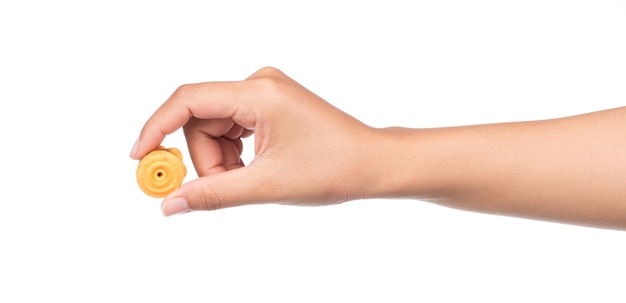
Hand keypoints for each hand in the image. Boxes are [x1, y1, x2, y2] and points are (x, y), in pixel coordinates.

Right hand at [131, 67, 378, 215]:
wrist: (372, 163)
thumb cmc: (333, 168)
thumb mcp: (267, 185)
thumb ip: (214, 194)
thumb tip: (170, 203)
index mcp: (259, 93)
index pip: (189, 100)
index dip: (157, 127)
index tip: (140, 158)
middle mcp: (259, 84)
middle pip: (200, 120)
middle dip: (204, 160)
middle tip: (222, 189)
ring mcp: (264, 92)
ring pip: (214, 127)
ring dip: (220, 161)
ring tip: (249, 182)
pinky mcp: (268, 104)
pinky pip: (231, 128)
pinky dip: (232, 154)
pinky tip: (253, 170)